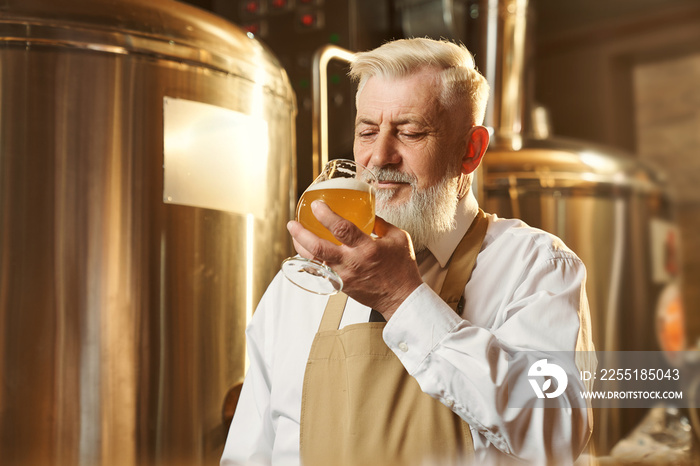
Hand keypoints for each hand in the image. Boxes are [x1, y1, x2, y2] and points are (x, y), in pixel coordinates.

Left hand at [287, 201, 423, 318]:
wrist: (401, 297)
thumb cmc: (402, 267)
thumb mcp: (398, 238)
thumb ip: (380, 222)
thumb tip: (366, 210)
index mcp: (368, 248)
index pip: (342, 229)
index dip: (325, 215)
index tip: (316, 205)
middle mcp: (352, 263)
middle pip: (318, 247)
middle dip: (301, 233)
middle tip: (293, 223)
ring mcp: (344, 277)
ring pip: (314, 261)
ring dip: (300, 247)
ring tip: (295, 234)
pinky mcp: (341, 286)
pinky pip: (320, 273)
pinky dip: (310, 262)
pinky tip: (306, 253)